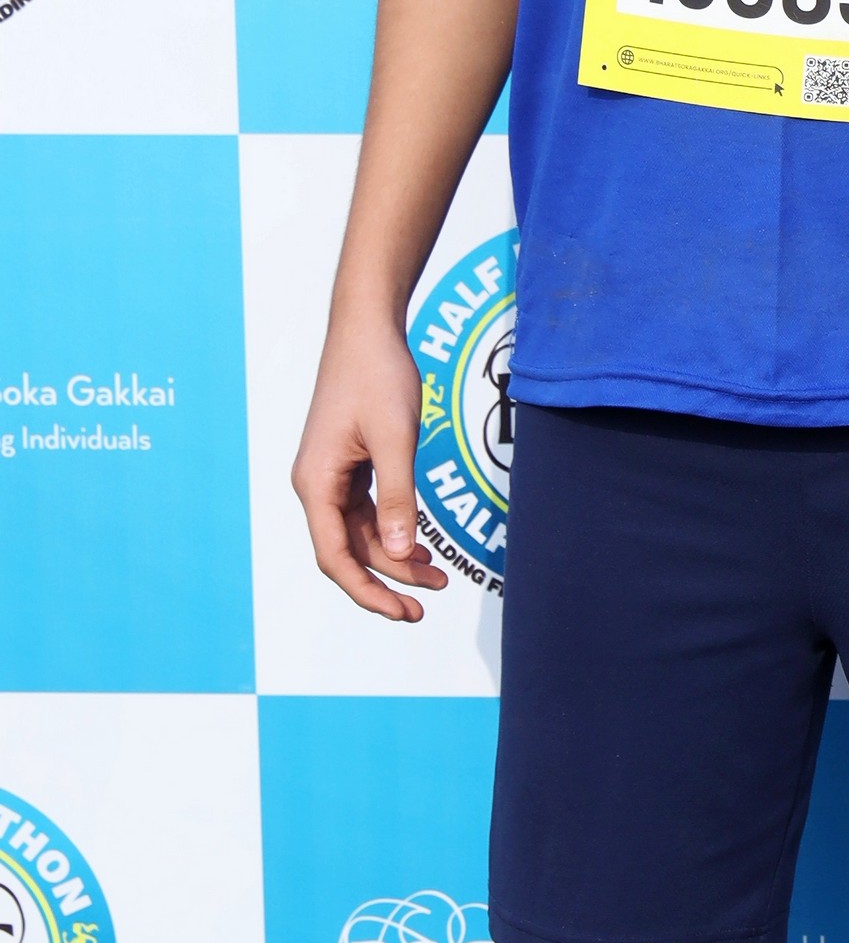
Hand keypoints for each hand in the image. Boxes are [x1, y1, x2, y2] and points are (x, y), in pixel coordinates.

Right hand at [292, 319, 447, 621]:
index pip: (336, 557)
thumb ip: (397, 499)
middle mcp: (316, 485)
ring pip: (361, 535)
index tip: (403, 612)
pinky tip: (421, 546)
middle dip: (387, 580)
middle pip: (348, 552)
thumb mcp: (395, 440)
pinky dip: (394, 532)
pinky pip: (367, 513)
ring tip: (438, 578)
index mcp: (316, 483)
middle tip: (429, 603)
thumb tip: (397, 554)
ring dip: (395, 558)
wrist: (367, 330)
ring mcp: (331, 476)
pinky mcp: (349, 466)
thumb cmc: (378, 376)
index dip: (368, 591)